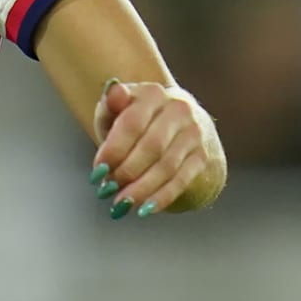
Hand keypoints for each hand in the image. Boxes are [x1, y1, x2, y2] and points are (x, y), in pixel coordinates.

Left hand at [87, 79, 220, 219]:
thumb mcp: (118, 109)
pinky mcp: (202, 156)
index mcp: (153, 93)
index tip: (98, 171)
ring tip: (122, 203)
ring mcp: (193, 133)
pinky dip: (162, 197)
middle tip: (108, 190)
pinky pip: (181, 180)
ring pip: (167, 167)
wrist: (174, 123)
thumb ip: (111, 104)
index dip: (113, 150)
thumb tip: (113, 91)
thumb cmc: (136, 119)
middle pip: (151, 147)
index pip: (132, 123)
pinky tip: (145, 209)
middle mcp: (178, 110)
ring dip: (142, 189)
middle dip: (127, 172)